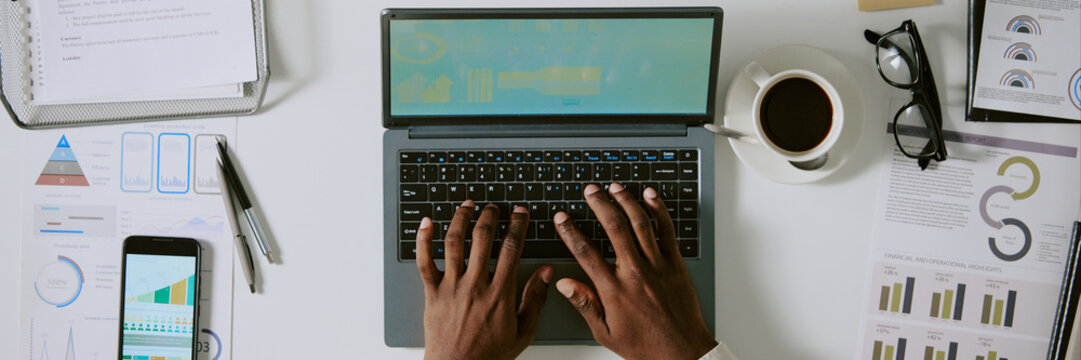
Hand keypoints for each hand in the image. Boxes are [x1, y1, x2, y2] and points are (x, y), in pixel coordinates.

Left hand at [417, 200, 553, 359]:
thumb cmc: (490, 354)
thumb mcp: (523, 331)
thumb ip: (535, 299)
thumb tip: (546, 273)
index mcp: (499, 293)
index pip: (512, 248)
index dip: (518, 225)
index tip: (520, 213)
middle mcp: (474, 285)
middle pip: (483, 238)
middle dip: (490, 216)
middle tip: (494, 207)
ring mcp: (451, 287)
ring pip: (454, 243)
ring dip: (461, 219)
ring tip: (467, 206)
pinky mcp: (432, 293)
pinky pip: (424, 261)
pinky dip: (423, 239)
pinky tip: (427, 222)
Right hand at [554, 184, 716, 359]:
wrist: (682, 352)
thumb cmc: (646, 346)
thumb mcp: (606, 332)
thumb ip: (585, 304)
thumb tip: (565, 284)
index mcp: (614, 290)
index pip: (585, 252)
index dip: (570, 231)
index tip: (562, 218)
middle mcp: (635, 272)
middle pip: (614, 228)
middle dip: (599, 204)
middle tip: (590, 191)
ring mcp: (657, 265)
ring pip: (639, 223)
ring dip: (625, 201)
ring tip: (614, 187)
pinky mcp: (675, 263)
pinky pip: (667, 230)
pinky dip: (659, 210)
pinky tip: (650, 196)